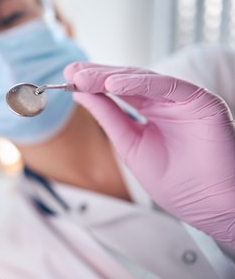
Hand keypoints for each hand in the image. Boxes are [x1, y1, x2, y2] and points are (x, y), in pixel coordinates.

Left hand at [64, 62, 234, 246]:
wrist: (209, 207)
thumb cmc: (177, 183)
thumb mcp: (129, 144)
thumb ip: (108, 117)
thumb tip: (80, 93)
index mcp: (151, 111)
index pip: (118, 89)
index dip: (93, 81)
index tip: (68, 77)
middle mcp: (166, 101)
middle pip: (127, 79)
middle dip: (97, 74)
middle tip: (71, 71)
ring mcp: (183, 99)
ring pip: (143, 78)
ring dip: (111, 76)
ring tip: (85, 77)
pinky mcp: (201, 101)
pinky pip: (167, 86)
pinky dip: (139, 83)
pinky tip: (113, 84)